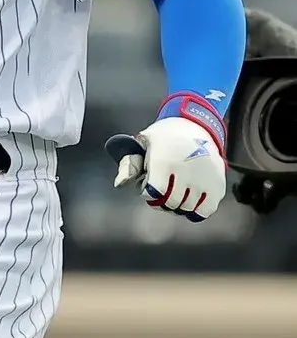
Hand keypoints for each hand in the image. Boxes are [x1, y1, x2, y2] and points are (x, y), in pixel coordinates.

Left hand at [106, 93, 228, 221]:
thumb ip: (129, 164)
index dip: (146, 192)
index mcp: (164, 161)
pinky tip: (189, 199)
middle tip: (160, 189)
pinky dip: (195, 210)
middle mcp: (186, 172)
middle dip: (160, 200)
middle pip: (169, 203)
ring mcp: (204, 179)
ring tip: (174, 190)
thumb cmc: (163, 137)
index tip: (147, 184)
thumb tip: (119, 184)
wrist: (196, 126)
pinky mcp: (218, 185)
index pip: (153, 193)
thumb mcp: (142, 143)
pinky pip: (205, 211)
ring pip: (186, 208)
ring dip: (177, 205)